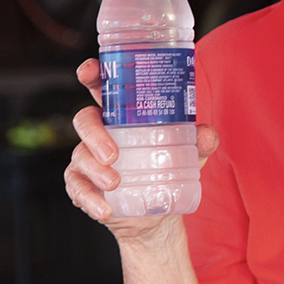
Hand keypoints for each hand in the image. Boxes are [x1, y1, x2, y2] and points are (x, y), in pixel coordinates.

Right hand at [64, 58, 219, 238]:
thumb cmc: (167, 169)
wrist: (156, 212)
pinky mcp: (83, 185)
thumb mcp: (188, 153)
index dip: (94, 76)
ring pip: (80, 156)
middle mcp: (101, 133)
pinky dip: (89, 198)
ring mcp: (88, 159)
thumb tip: (206, 135)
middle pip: (85, 120)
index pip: (103, 89)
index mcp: (122, 116)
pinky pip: (77, 188)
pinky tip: (104, 208)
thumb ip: (200, 142)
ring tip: (115, 183)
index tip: (89, 70)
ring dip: (94, 170)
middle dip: (94, 134)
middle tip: (113, 154)